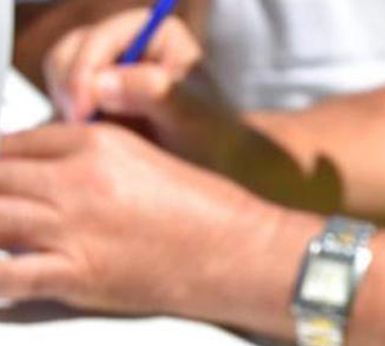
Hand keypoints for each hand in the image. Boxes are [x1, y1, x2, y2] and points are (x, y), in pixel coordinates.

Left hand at [0, 123, 298, 322]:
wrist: (245, 252)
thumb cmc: (213, 213)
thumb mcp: (147, 159)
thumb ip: (94, 159)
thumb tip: (53, 174)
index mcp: (95, 143)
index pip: (14, 142)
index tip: (1, 176)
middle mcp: (75, 180)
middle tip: (1, 207)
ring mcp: (73, 227)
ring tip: (1, 235)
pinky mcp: (78, 273)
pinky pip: (5, 273)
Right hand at [44, 9, 236, 166]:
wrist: (214, 164)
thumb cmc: (213, 135)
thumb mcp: (191, 115)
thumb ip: (154, 93)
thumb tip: (102, 83)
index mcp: (155, 32)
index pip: (100, 38)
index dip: (83, 70)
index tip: (84, 111)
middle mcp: (127, 43)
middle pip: (71, 51)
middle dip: (68, 87)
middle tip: (78, 125)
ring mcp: (108, 67)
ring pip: (61, 74)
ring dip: (66, 103)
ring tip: (85, 134)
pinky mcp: (95, 94)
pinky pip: (65, 99)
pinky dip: (68, 117)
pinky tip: (85, 138)